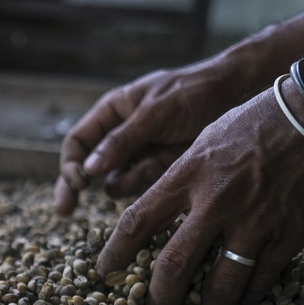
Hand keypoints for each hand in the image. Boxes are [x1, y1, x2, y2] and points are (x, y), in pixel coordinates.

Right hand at [55, 62, 246, 214]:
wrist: (239, 94)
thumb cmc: (193, 93)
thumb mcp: (154, 113)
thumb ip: (121, 141)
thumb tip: (88, 170)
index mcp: (113, 112)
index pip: (78, 141)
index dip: (72, 163)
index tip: (78, 182)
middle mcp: (121, 135)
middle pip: (87, 166)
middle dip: (75, 187)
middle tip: (64, 212)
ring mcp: (140, 154)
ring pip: (115, 181)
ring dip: (121, 185)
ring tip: (150, 169)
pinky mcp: (161, 170)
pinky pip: (142, 187)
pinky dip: (144, 190)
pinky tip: (161, 178)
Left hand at [95, 82, 303, 304]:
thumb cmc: (259, 122)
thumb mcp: (206, 141)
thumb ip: (182, 176)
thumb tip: (161, 206)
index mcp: (187, 175)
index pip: (136, 221)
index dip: (115, 253)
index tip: (104, 272)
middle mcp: (214, 203)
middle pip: (174, 264)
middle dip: (161, 295)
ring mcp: (253, 221)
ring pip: (221, 281)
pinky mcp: (289, 234)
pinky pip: (263, 277)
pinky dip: (251, 293)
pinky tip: (245, 298)